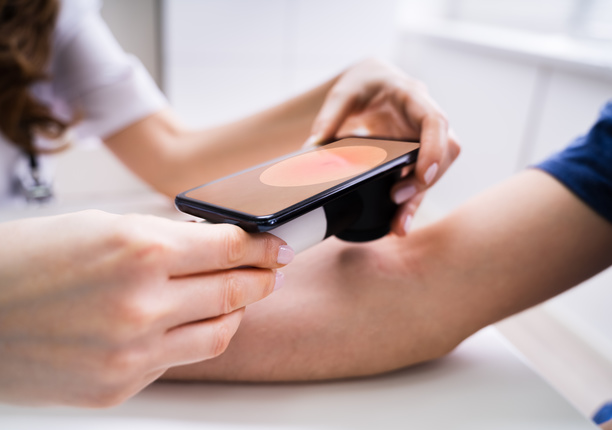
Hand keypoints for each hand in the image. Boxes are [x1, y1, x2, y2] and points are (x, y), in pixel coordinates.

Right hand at [0, 210, 291, 406]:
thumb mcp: (101, 227)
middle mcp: (141, 304)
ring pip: (219, 332)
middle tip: (272, 269)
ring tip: (238, 296)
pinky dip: (193, 336)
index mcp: (138, 251)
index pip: (230, 248)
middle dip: (262, 277)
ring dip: (236, 310)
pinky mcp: (120, 386)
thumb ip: (164, 237)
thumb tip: (212, 243)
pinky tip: (189, 321)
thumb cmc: (25, 262)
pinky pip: (180, 358)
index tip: (277, 245)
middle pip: (234, 290)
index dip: (262, 245)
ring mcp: (132, 352)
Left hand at [305, 58, 460, 234]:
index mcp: (413, 97)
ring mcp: (424, 140)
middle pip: (444, 152)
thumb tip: (311, 149)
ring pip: (434, 172)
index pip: (435, 122)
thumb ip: (329, 117)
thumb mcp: (344, 92)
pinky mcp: (416, 157)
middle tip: (397, 198)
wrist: (374, 83)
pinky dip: (409, 202)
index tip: (425, 174)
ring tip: (399, 226)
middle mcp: (424, 120)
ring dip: (418, 199)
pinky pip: (418, 181)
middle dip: (425, 179)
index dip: (435, 149)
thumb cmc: (365, 83)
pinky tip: (398, 222)